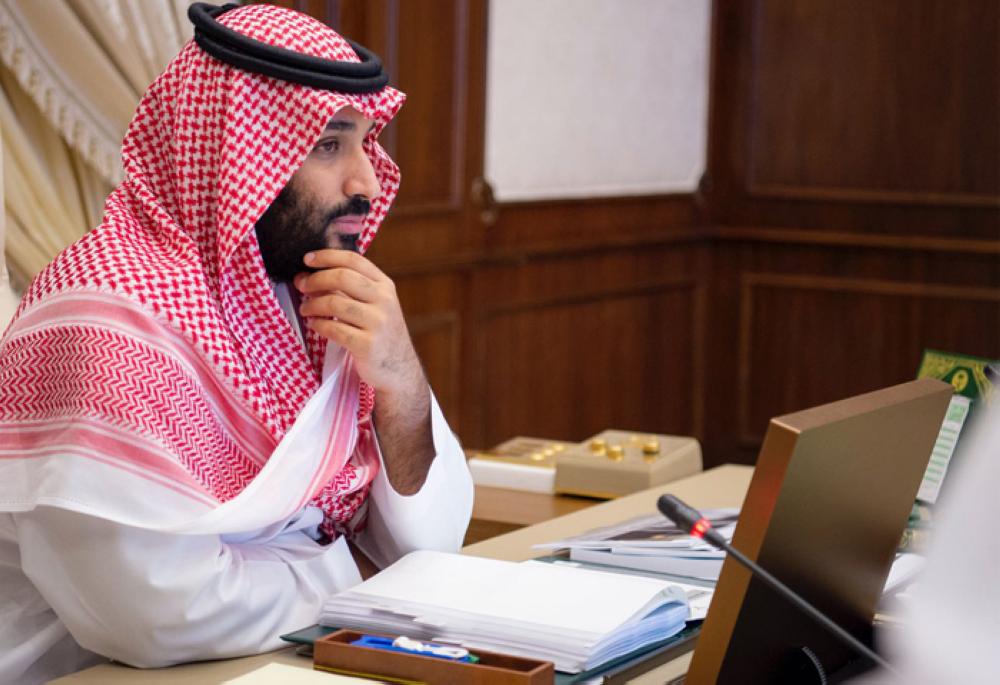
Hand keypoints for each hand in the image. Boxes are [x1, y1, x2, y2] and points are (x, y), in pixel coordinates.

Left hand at [296, 249, 434, 494]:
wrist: (399, 370)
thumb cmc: (381, 334)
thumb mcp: (377, 305)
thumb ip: (354, 289)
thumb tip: (313, 273)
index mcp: (385, 286)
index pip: (354, 260)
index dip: (327, 256)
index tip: (307, 259)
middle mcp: (384, 301)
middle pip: (342, 277)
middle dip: (315, 279)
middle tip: (301, 285)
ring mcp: (378, 323)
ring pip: (335, 302)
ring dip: (313, 304)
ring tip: (306, 309)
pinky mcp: (367, 344)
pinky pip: (333, 328)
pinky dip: (319, 325)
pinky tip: (315, 324)